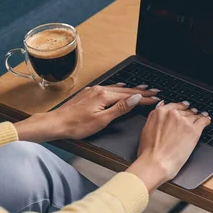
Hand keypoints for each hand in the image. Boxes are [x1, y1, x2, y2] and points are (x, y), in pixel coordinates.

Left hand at [14, 84, 158, 142]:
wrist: (56, 123)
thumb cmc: (77, 126)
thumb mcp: (102, 120)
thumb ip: (120, 108)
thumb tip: (135, 99)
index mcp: (105, 95)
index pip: (130, 97)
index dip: (145, 98)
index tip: (156, 98)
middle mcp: (100, 90)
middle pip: (126, 90)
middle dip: (142, 91)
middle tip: (155, 91)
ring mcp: (93, 91)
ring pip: (117, 88)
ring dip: (131, 89)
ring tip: (143, 87)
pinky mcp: (88, 93)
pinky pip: (108, 88)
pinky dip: (119, 88)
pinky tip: (120, 87)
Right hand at [126, 101, 210, 190]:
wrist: (156, 163)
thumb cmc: (149, 152)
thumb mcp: (146, 129)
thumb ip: (155, 118)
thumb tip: (161, 109)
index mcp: (159, 113)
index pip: (174, 105)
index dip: (181, 107)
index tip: (184, 108)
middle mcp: (172, 114)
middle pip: (185, 111)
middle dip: (188, 114)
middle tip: (191, 118)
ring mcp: (183, 121)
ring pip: (194, 115)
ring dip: (197, 117)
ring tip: (200, 118)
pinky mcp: (193, 130)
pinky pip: (203, 120)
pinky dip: (206, 120)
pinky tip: (207, 121)